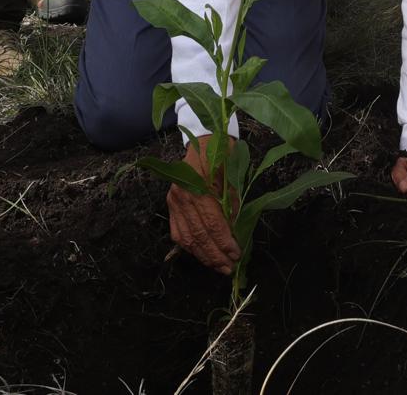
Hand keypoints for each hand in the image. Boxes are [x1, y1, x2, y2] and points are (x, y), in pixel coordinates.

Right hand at [167, 135, 241, 274]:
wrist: (204, 138)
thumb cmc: (222, 154)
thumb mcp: (232, 177)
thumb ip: (232, 205)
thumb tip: (235, 233)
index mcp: (198, 185)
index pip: (212, 222)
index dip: (224, 242)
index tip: (236, 254)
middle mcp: (182, 195)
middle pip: (199, 234)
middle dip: (215, 254)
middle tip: (229, 268)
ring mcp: (174, 200)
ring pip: (187, 237)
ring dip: (203, 255)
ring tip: (218, 267)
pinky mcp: (170, 204)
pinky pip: (178, 232)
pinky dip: (190, 247)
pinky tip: (202, 256)